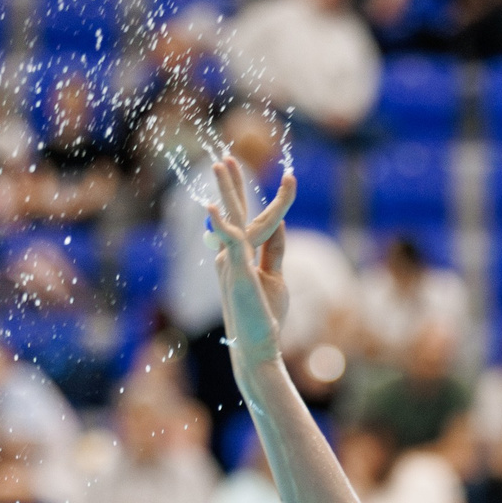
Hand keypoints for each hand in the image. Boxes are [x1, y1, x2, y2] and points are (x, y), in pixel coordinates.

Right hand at [204, 154, 296, 376]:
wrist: (258, 345)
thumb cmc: (265, 315)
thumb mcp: (275, 276)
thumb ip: (274, 250)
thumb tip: (280, 223)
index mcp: (240, 255)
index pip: (254, 221)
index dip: (272, 201)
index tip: (288, 179)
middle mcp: (230, 255)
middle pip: (235, 213)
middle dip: (231, 184)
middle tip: (225, 157)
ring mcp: (231, 263)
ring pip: (233, 220)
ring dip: (226, 191)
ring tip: (221, 165)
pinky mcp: (236, 272)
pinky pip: (231, 244)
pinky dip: (222, 225)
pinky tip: (213, 209)